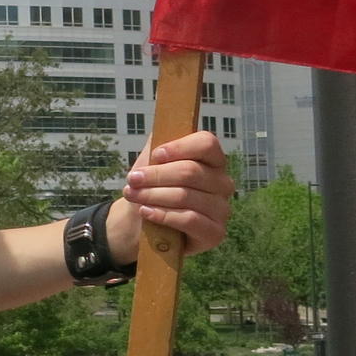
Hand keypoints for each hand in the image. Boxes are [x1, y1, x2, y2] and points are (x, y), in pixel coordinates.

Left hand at [112, 132, 233, 256]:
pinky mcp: (215, 233)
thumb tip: (165, 123)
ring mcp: (222, 209)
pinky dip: (164, 215)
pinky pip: (191, 220)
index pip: (207, 144)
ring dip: (154, 195)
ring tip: (134, 196)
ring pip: (187, 196)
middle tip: (132, 180)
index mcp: (212, 160)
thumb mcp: (152, 160)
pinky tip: (147, 212)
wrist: (143, 220)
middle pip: (191, 171)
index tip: (155, 155)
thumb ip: (160, 141)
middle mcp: (222, 183)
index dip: (180, 147)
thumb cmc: (152, 186)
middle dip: (156, 176)